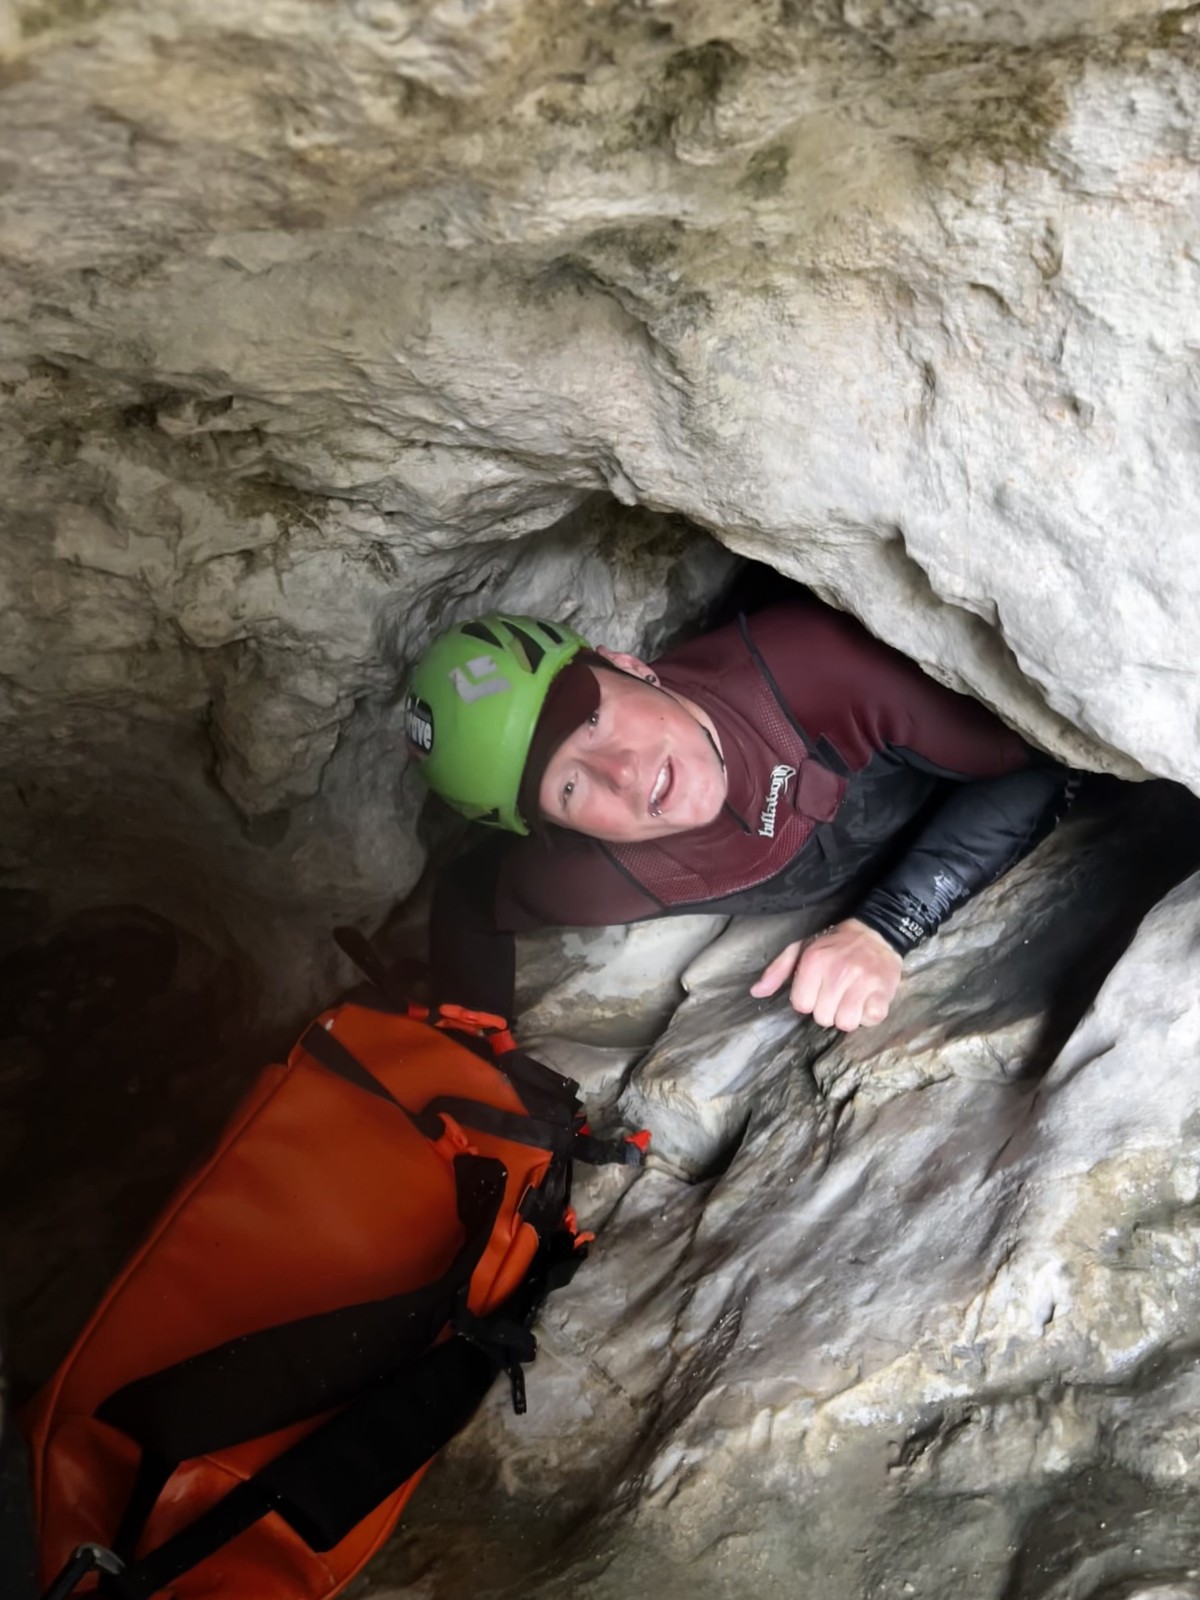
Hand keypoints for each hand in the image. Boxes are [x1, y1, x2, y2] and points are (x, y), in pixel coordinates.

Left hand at [749, 918, 901, 1031]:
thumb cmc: (834, 944)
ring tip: (851, 998)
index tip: (818, 989)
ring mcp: (863, 982)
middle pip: (823, 1018)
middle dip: (828, 1009)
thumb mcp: (801, 948)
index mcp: (814, 962)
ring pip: (846, 1023)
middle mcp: (838, 972)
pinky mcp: (883, 991)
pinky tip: (867, 1000)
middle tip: (837, 993)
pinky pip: (870, 1020)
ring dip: (848, 1015)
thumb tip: (756, 992)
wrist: (876, 933)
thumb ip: (778, 970)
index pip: (801, 1005)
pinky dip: (868, 1015)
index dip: (809, 1001)